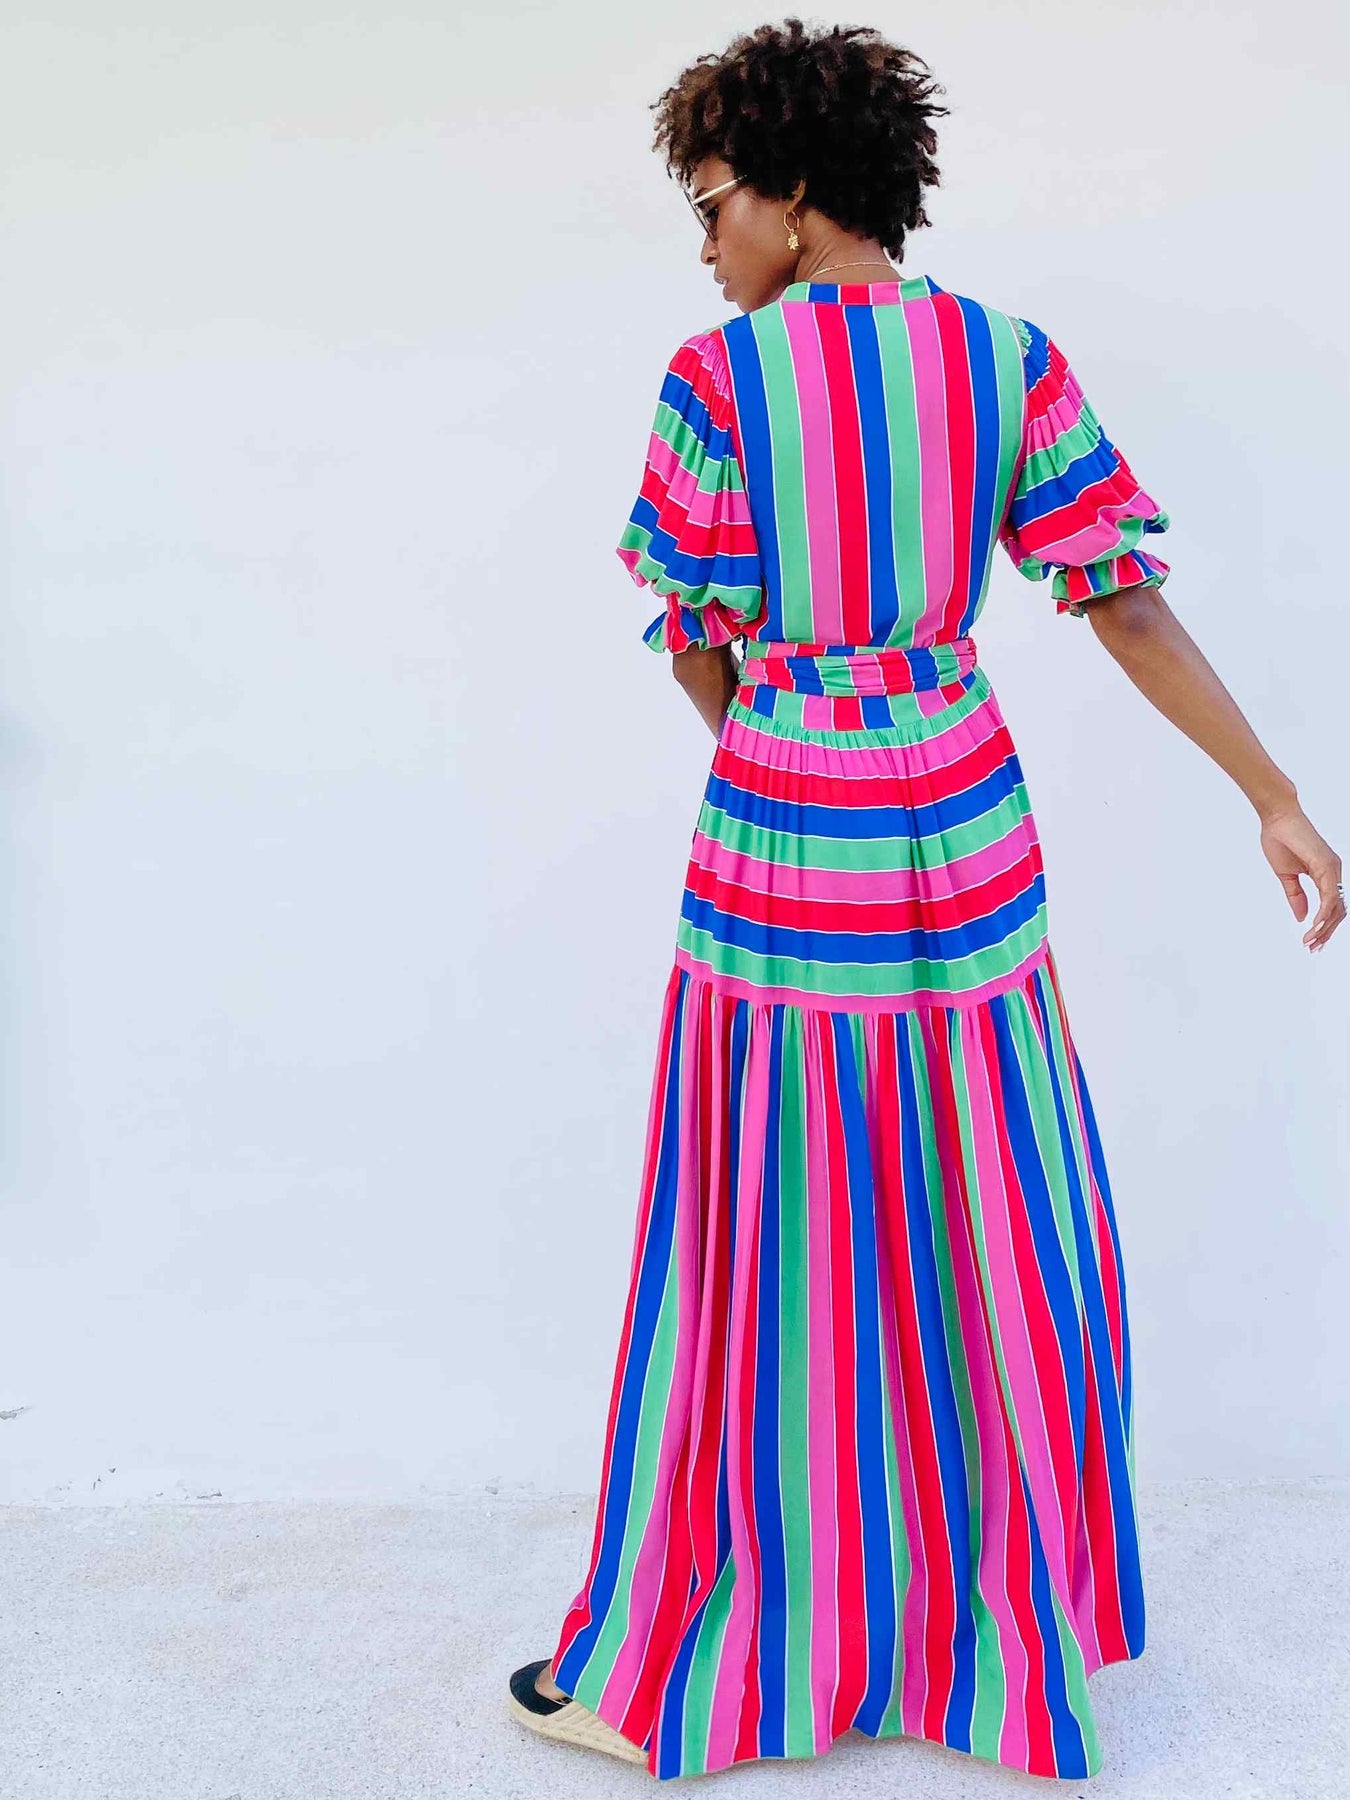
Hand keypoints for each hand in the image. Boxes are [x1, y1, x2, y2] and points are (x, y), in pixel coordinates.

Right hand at [1259, 805, 1344, 951]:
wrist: (1277, 817)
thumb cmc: (1280, 839)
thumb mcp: (1286, 875)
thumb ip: (1296, 896)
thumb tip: (1302, 917)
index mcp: (1326, 874)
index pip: (1332, 907)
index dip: (1324, 926)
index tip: (1311, 942)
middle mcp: (1334, 872)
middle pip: (1338, 911)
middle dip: (1326, 932)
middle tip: (1313, 948)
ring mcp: (1333, 868)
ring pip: (1336, 907)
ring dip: (1324, 928)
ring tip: (1311, 942)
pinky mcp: (1326, 866)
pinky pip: (1330, 897)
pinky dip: (1323, 915)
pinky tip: (1314, 927)